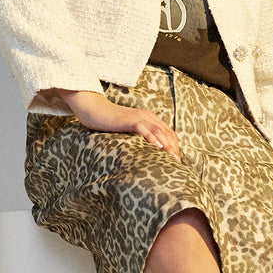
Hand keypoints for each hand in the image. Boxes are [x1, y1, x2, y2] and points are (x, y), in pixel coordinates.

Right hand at [57, 89, 181, 159]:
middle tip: (178, 163)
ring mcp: (138, 117)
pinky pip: (143, 128)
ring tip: (172, 157)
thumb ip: (140, 136)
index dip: (175, 146)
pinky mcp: (128, 120)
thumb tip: (148, 152)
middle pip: (167, 132)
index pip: (168, 133)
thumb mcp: (130, 129)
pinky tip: (157, 146)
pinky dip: (151, 137)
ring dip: (166, 144)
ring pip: (158, 130)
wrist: (95, 109)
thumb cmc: (111, 122)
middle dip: (174, 148)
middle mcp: (147, 116)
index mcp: (150, 119)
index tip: (177, 161)